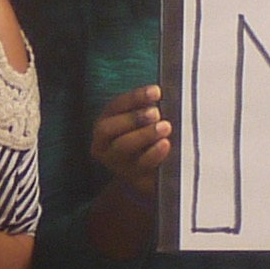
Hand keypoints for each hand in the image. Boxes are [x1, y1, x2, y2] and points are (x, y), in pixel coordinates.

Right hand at [91, 86, 171, 203]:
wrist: (148, 175)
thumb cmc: (148, 140)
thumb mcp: (144, 123)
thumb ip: (148, 109)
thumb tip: (161, 95)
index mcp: (106, 123)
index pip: (115, 106)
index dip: (135, 98)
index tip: (156, 91)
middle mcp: (104, 143)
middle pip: (109, 129)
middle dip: (133, 118)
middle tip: (156, 112)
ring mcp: (116, 163)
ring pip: (122, 147)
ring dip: (144, 134)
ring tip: (165, 126)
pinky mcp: (132, 177)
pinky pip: (140, 165)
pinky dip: (153, 154)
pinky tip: (165, 144)